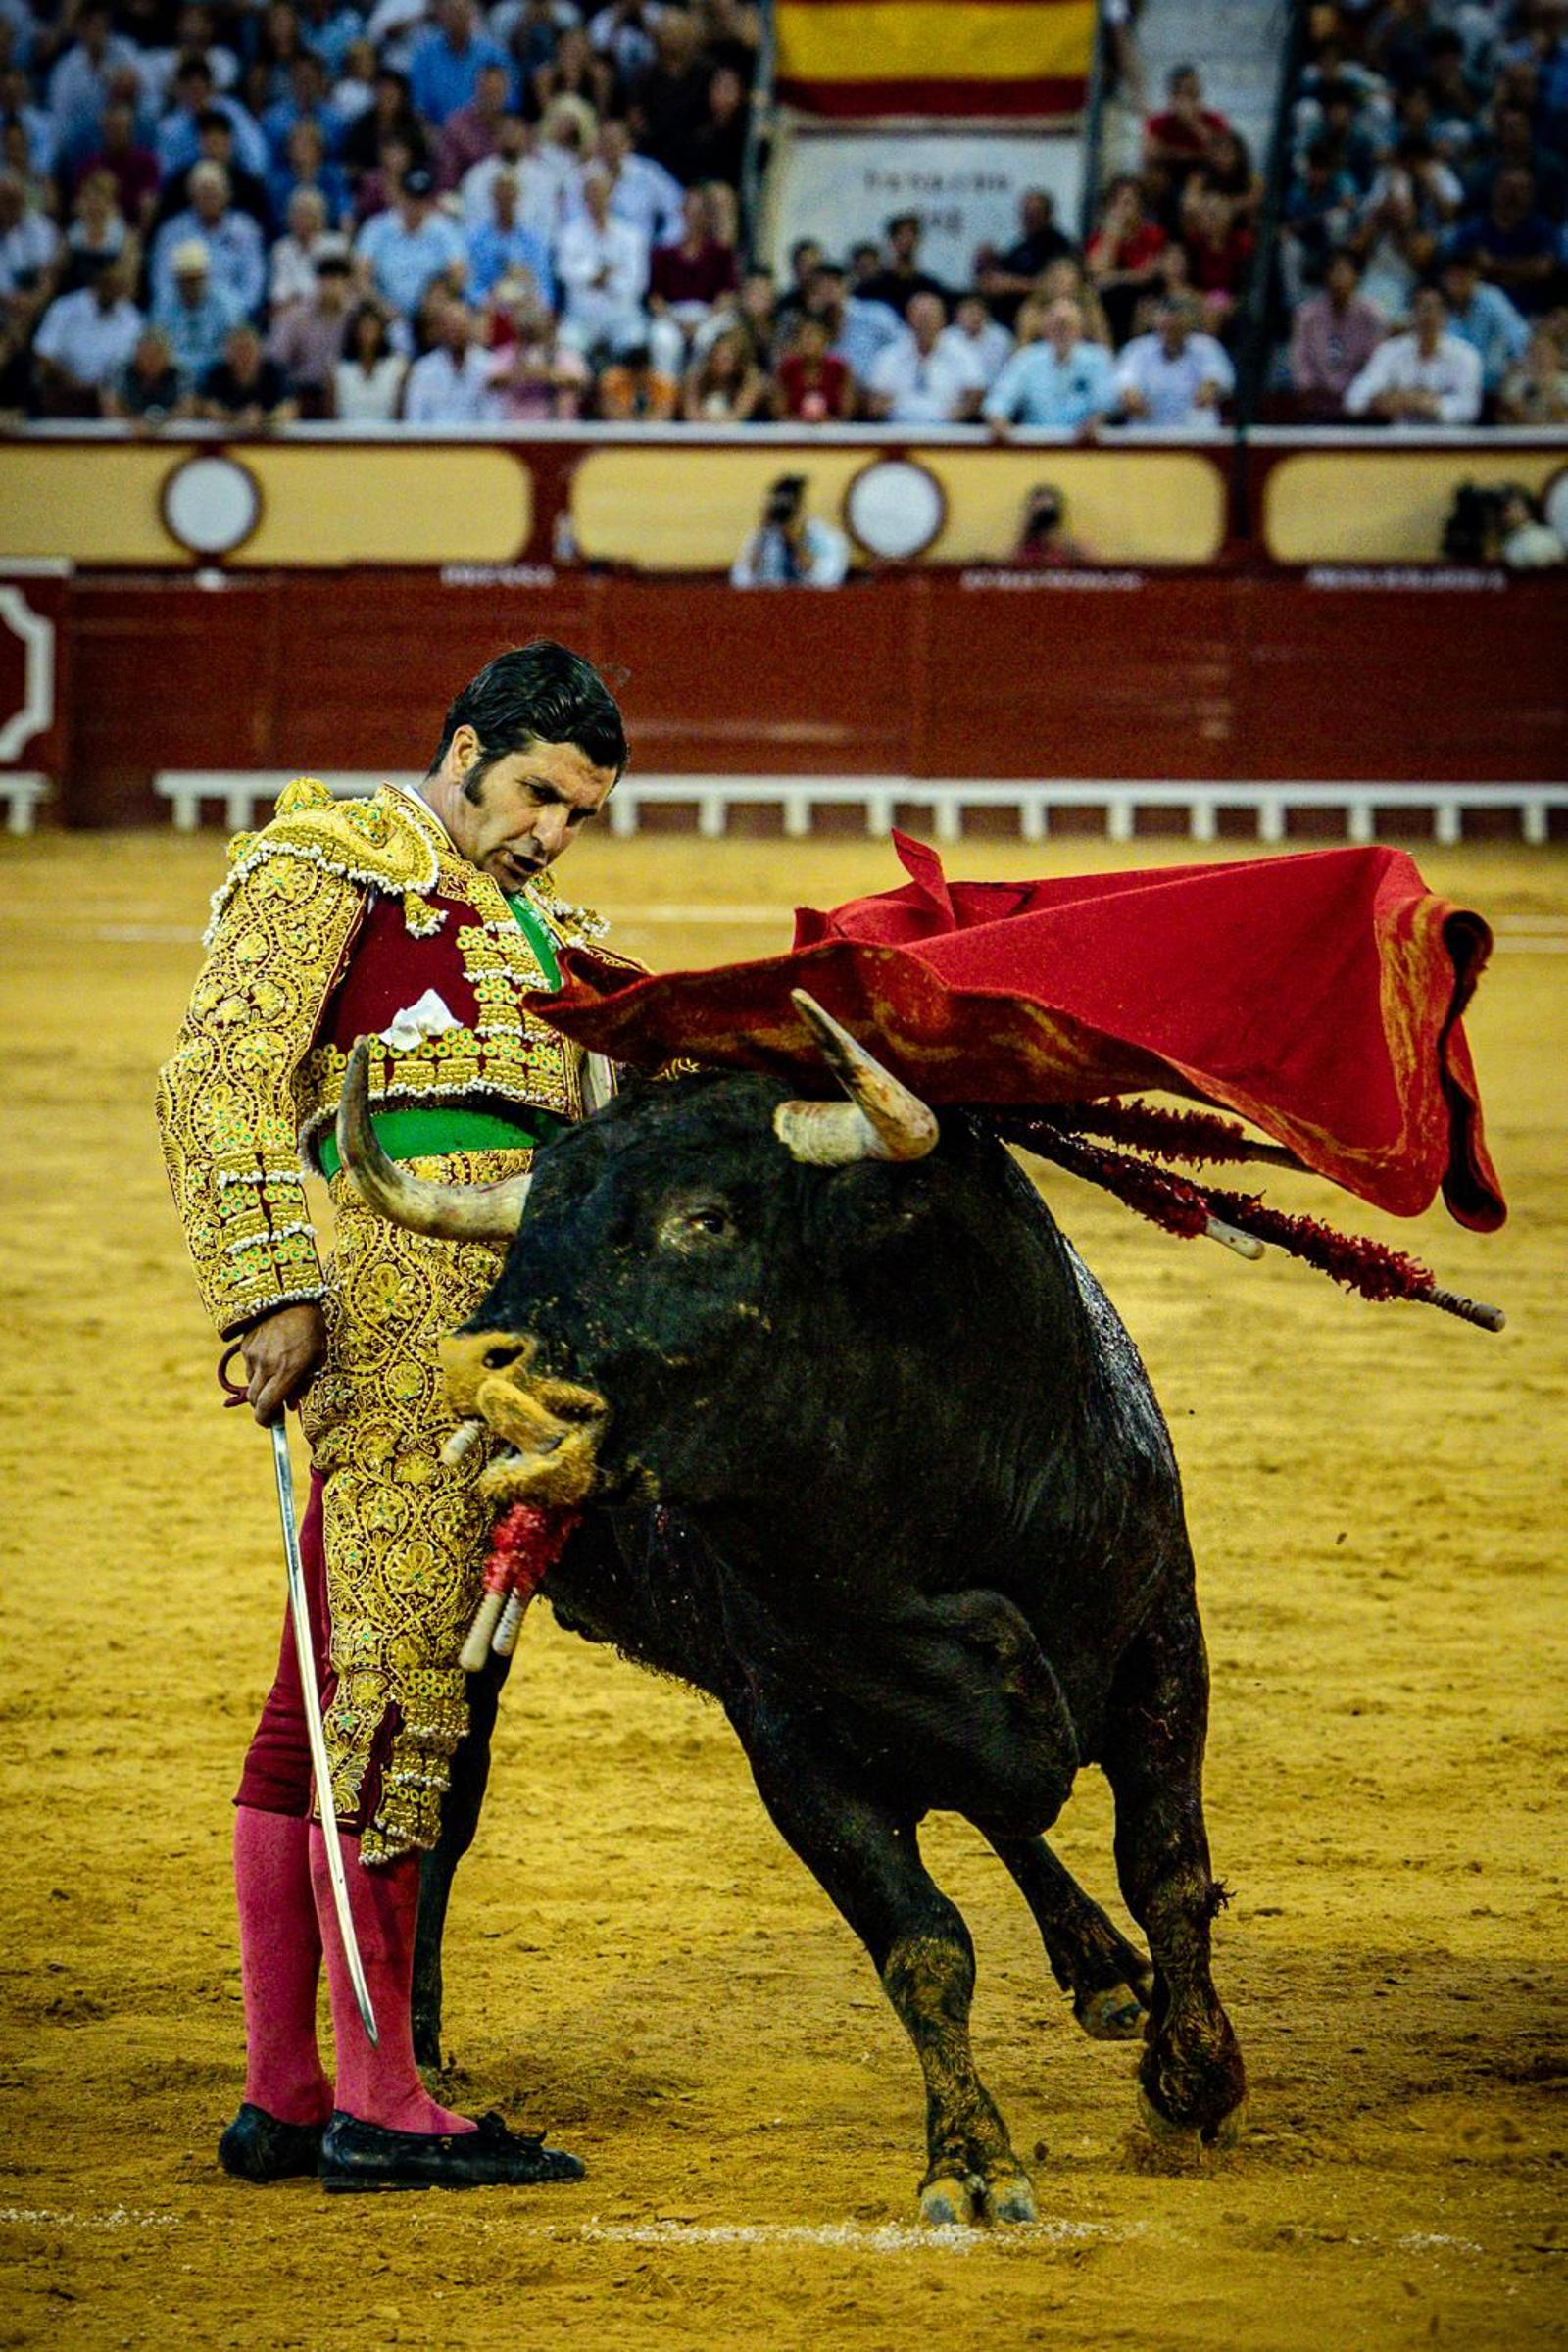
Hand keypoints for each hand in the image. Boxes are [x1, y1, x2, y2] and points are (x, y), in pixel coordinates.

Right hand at [241, 1302, 325, 1424]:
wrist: (290, 1294)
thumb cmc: (311, 1327)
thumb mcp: (317, 1356)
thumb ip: (304, 1384)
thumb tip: (290, 1405)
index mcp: (288, 1370)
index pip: (267, 1406)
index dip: (266, 1421)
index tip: (271, 1424)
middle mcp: (268, 1365)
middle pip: (254, 1400)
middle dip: (263, 1407)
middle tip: (275, 1405)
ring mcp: (254, 1355)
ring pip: (252, 1383)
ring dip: (262, 1386)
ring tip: (279, 1372)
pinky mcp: (245, 1345)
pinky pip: (249, 1366)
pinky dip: (258, 1368)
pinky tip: (272, 1355)